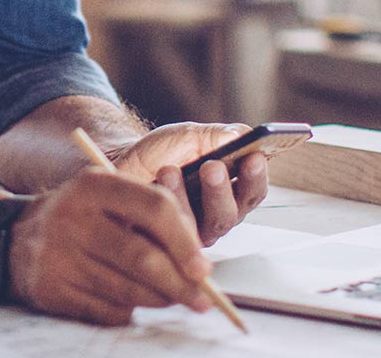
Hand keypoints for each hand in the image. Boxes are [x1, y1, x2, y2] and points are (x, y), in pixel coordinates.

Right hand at [6, 170, 213, 325]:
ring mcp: (58, 254)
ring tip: (173, 299)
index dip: (185, 241)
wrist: (16, 239)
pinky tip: (132, 302)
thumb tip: (198, 265)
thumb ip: (150, 219)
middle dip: (179, 283)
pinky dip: (127, 311)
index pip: (154, 208)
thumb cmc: (82, 218)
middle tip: (202, 298)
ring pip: (127, 290)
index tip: (204, 268)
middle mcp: (72, 216)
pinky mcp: (50, 288)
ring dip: (159, 300)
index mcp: (93, 184)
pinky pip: (104, 310)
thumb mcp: (108, 199)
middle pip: (142, 257)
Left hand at [108, 123, 270, 244]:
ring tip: (173, 170)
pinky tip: (158, 182)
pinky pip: (175, 234)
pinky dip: (167, 206)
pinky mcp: (170, 244)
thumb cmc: (163, 152)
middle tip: (213, 167)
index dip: (257, 176)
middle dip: (223, 189)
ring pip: (203, 227)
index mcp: (232, 191)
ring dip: (190, 198)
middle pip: (232, 213)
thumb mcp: (190, 136)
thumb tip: (241, 135)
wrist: (124, 163)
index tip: (254, 156)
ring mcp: (195, 234)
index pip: (253, 191)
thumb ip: (217, 136)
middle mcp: (218, 216)